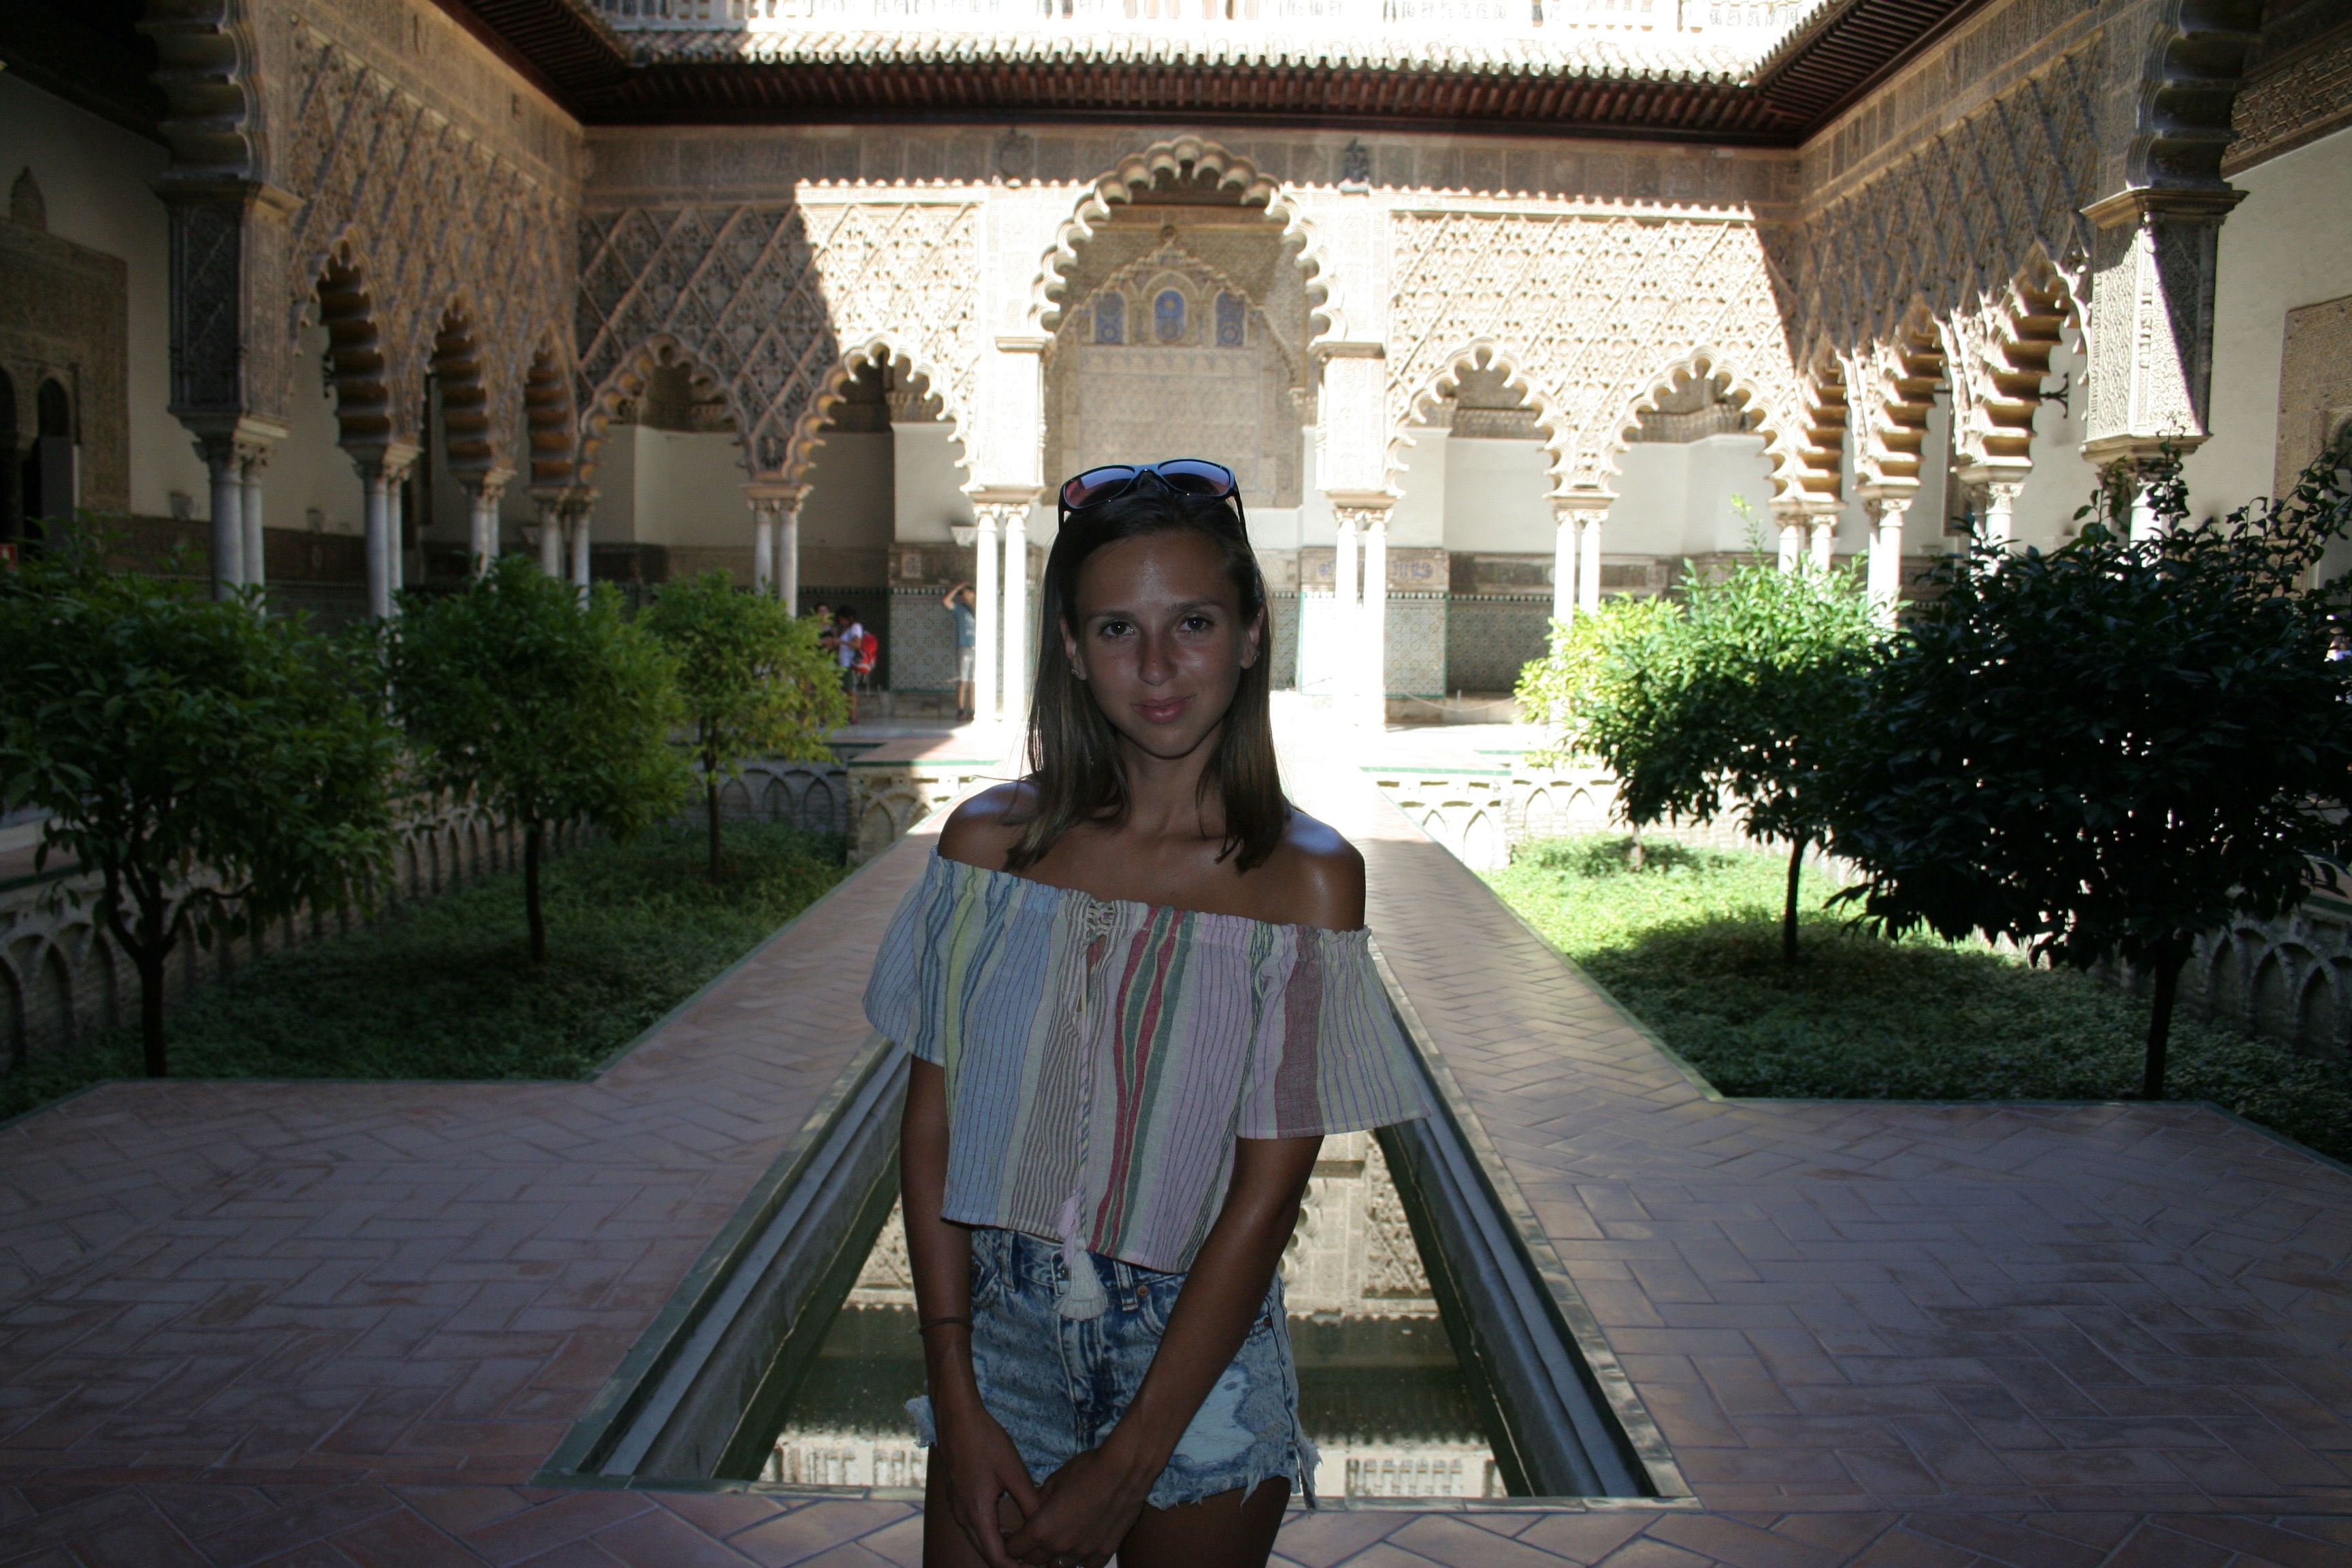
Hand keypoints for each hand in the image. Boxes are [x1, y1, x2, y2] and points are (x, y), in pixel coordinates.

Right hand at [934, 1398, 1043, 1567]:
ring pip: (978, 1540)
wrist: (957, 1419)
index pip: (995, 1557)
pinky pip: (973, 1526)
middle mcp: (963, 1516)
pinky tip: (1008, 1525)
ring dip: (999, 1546)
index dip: (1015, 1567)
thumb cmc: (985, 1441)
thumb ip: (1029, 1502)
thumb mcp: (1014, 1471)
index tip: (1035, 1566)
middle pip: (985, 1552)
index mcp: (977, 1513)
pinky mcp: (956, 1498)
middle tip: (1033, 1559)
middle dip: (1008, 1561)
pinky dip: (990, 1534)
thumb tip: (1045, 1526)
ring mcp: (956, 1508)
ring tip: (1025, 1546)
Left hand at [1002, 1445, 1155, 1567]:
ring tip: (1059, 1542)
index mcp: (1041, 1529)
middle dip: (1030, 1552)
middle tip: (1035, 1538)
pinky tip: (1081, 1546)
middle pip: (1033, 1563)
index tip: (1013, 1536)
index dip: (1011, 1542)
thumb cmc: (1087, 1469)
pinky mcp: (1104, 1552)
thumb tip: (1034, 1511)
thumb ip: (1039, 1502)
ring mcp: (1083, 1553)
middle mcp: (1060, 1547)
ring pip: (1059, 1567)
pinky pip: (1086, 1566)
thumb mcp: (1054, 1480)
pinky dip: (1081, 1560)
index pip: (1014, 1549)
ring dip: (1054, 1558)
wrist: (1124, 1469)